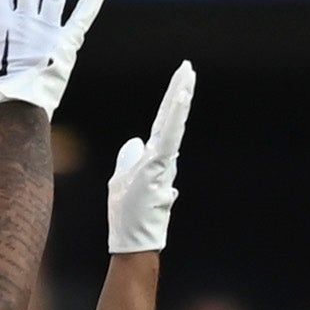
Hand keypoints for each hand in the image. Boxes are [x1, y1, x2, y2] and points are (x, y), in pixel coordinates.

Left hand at [106, 61, 194, 255]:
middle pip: (171, 118)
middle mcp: (162, 158)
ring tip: (187, 74)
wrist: (134, 242)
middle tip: (188, 66)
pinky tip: (180, 99)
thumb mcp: (121, 181)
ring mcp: (163, 163)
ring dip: (179, 98)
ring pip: (172, 125)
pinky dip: (175, 118)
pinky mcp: (160, 167)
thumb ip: (129, 159)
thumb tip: (135, 141)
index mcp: (153, 158)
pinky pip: (168, 137)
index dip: (170, 102)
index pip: (163, 124)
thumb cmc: (128, 217)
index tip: (180, 80)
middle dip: (180, 91)